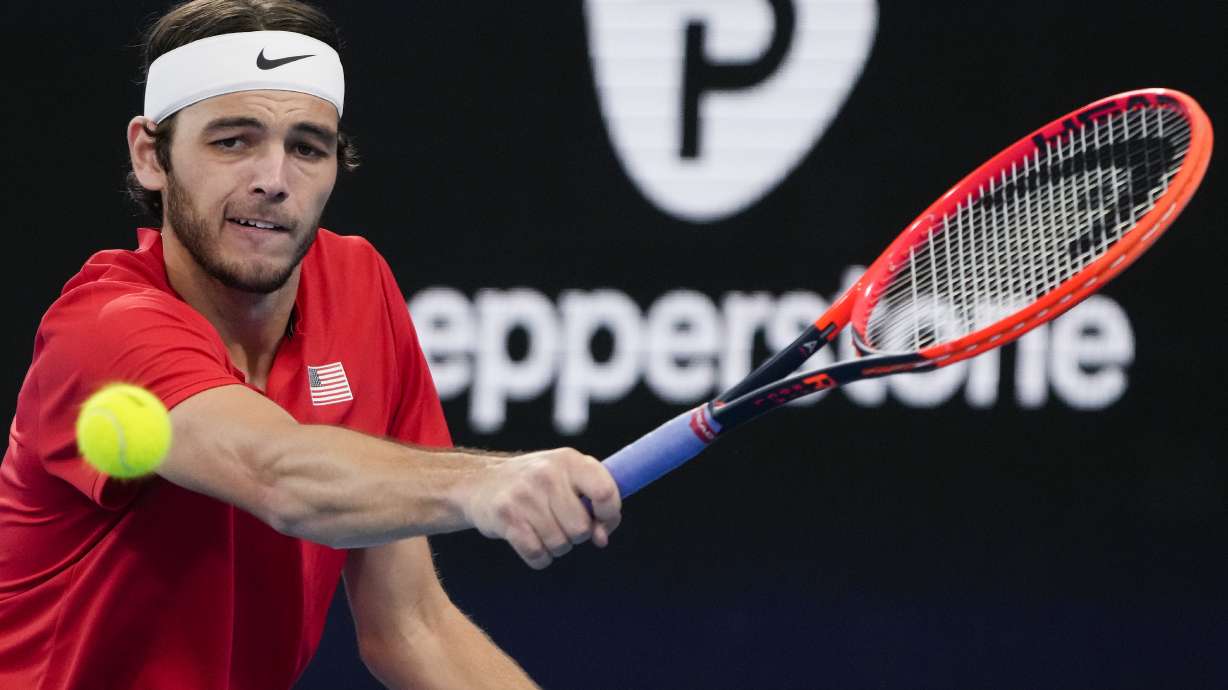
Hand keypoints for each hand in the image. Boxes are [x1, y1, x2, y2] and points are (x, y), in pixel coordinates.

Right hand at [462, 448, 621, 568]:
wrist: (479, 483)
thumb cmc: (535, 485)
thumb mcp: (566, 476)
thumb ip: (593, 501)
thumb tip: (602, 538)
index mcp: (569, 460)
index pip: (605, 492)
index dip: (610, 515)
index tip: (601, 523)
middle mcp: (547, 474)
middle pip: (582, 528)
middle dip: (576, 535)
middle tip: (561, 523)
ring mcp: (525, 495)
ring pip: (560, 544)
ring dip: (556, 546)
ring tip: (543, 529)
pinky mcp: (506, 518)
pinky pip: (538, 556)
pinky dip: (539, 557)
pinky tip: (531, 541)